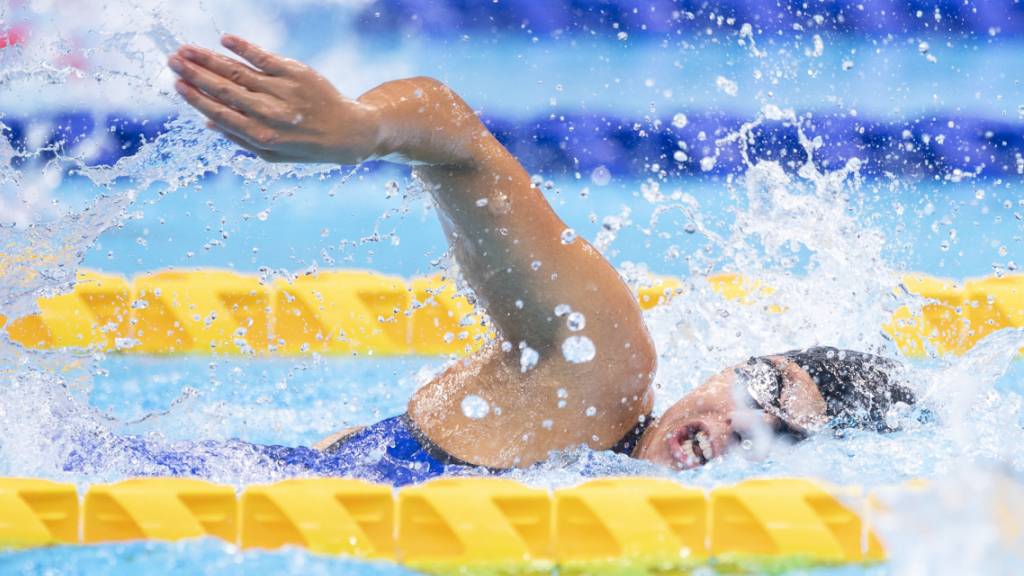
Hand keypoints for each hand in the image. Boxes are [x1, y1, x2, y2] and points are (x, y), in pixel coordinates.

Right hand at [168, 34, 380, 163]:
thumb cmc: (306, 146)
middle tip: (172, 60)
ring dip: (209, 58)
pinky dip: (242, 47)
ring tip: (187, 50)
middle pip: (223, 89)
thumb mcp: (272, 154)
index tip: (176, 83)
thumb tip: (207, 121)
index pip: (220, 112)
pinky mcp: (296, 73)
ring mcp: (283, 91)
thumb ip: (239, 139)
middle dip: (194, 73)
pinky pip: (263, 57)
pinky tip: (224, 40)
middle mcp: (270, 114)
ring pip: (238, 71)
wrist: (348, 132)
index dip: (195, 96)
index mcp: (261, 137)